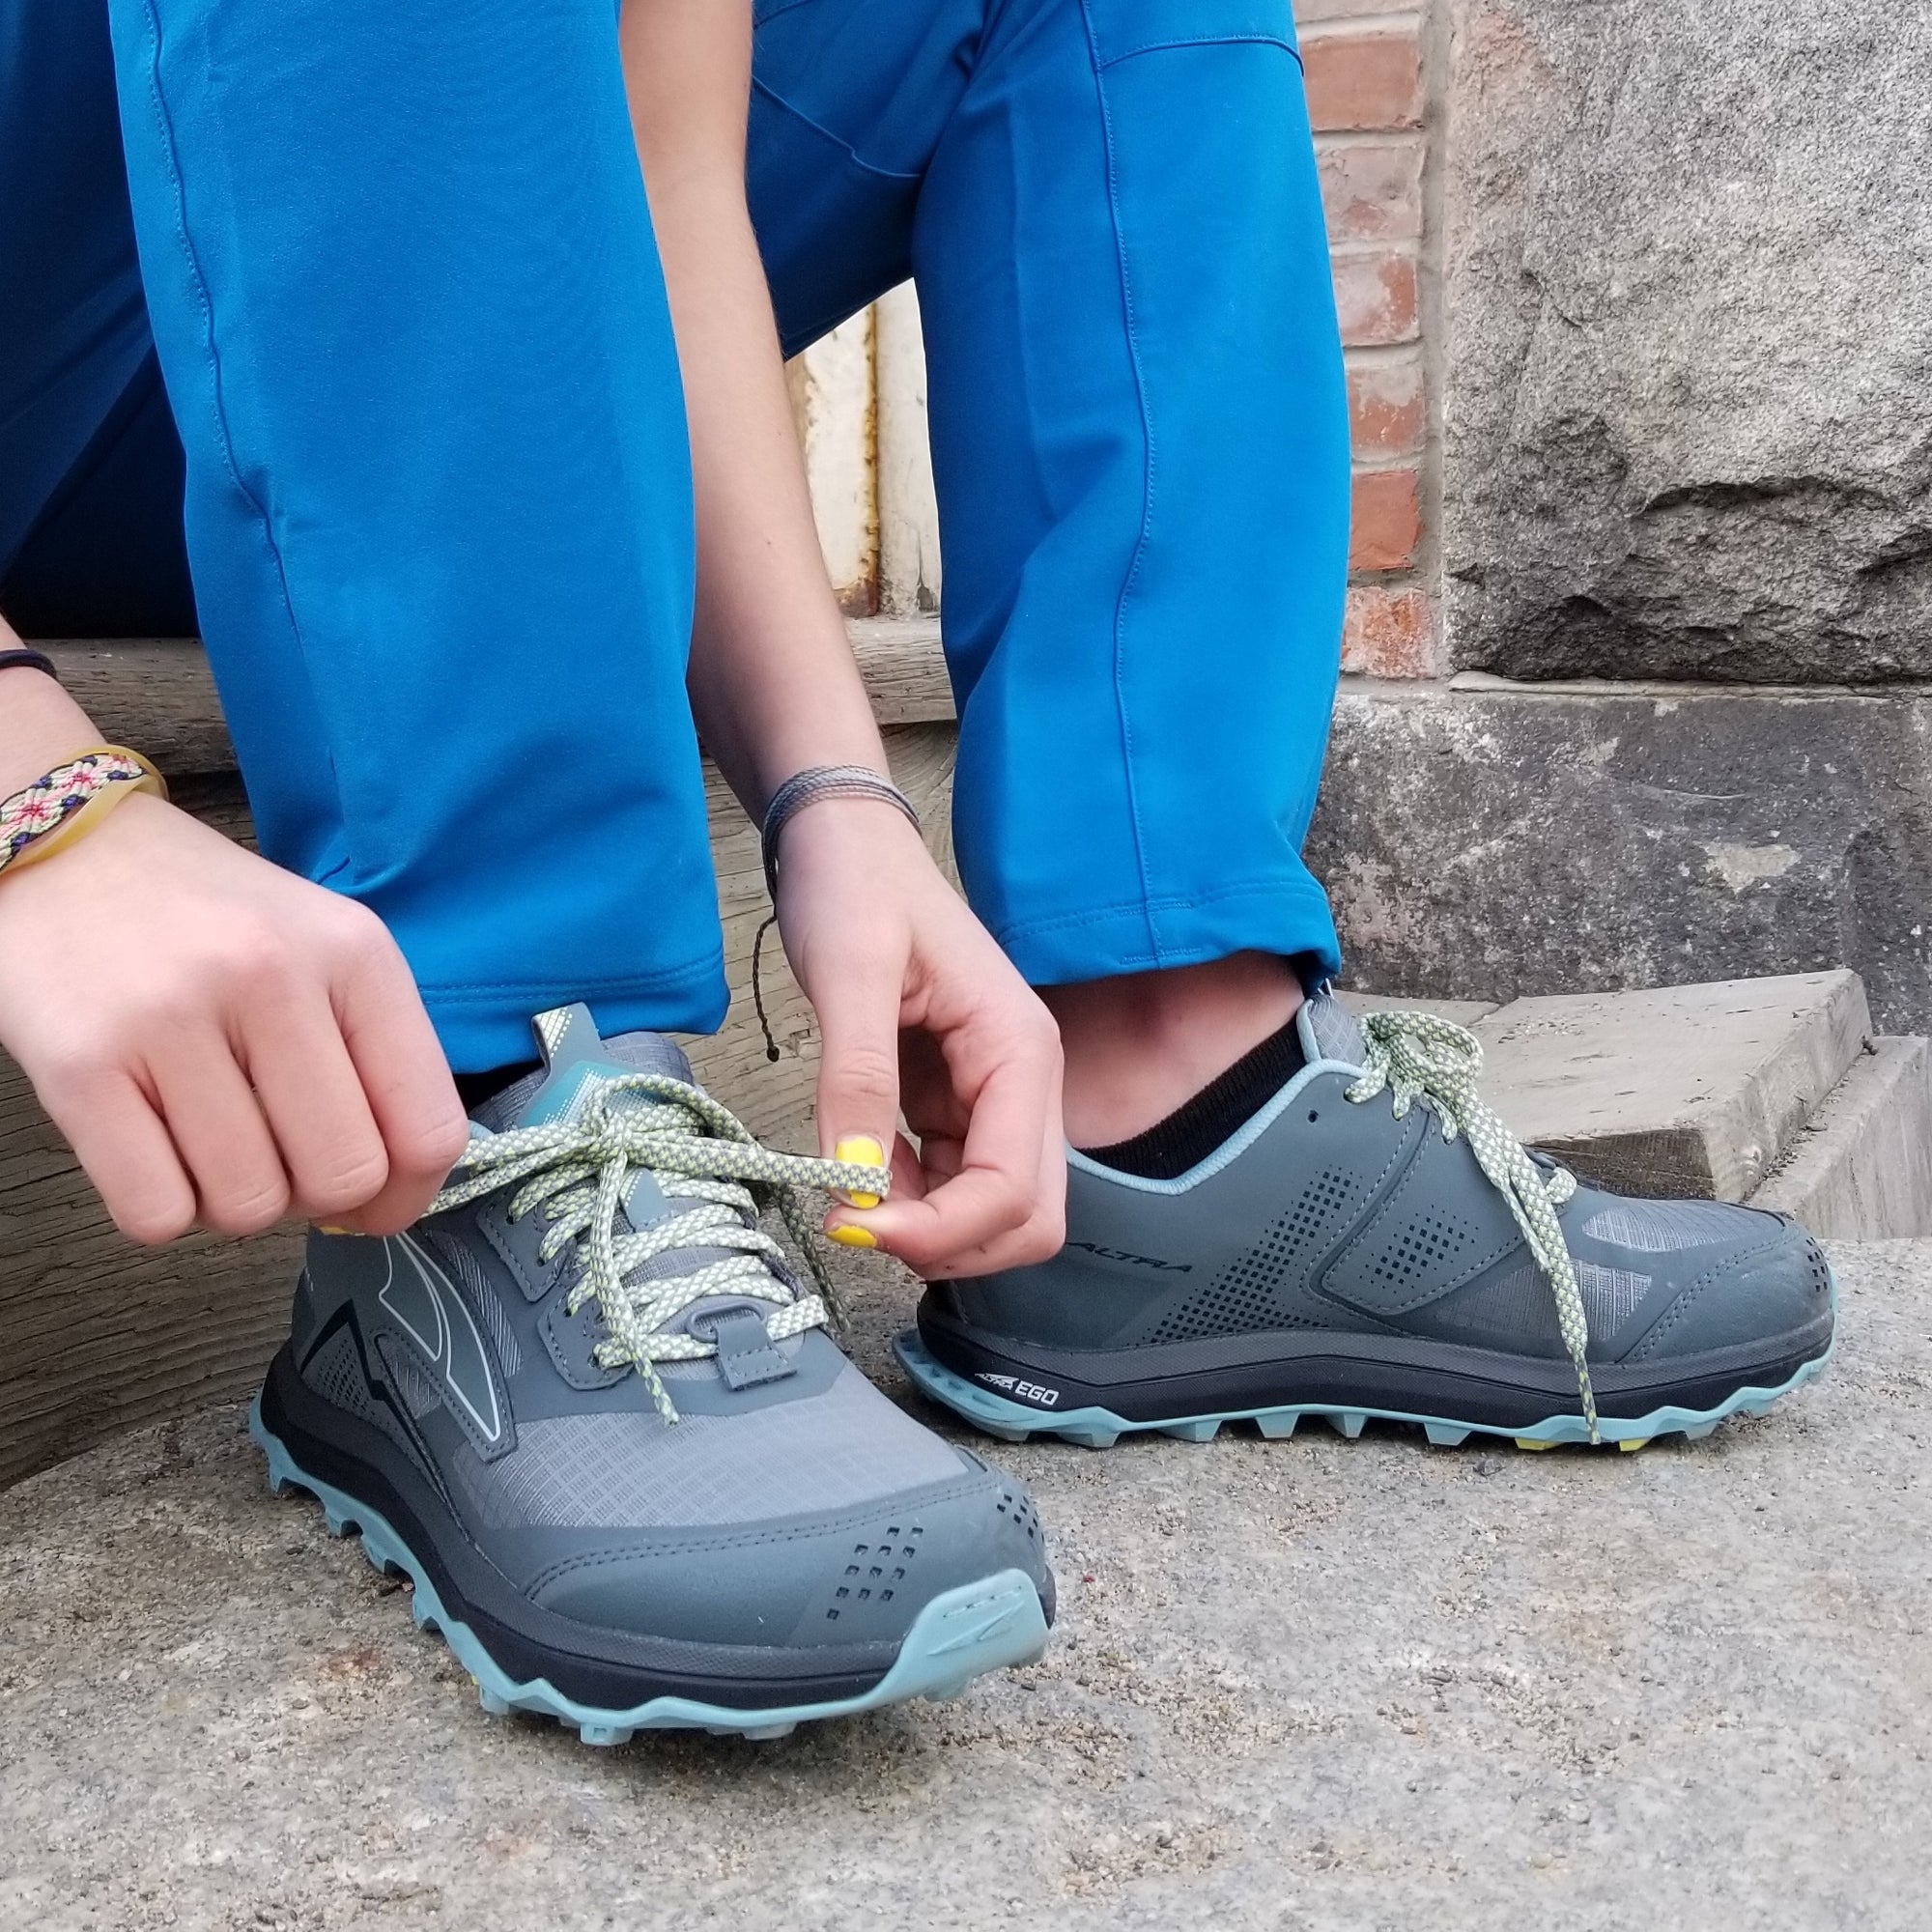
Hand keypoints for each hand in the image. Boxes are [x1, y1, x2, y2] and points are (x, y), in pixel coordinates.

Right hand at [0, 793, 469, 1243]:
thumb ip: (376, 1057)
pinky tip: (154, 1148)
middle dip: (316, 1198)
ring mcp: (171, 1019)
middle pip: (344, 1176)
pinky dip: (162, 1208)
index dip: (409, 1193)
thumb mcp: (324, 950)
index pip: (429, 1127)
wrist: (63, 846)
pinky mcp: (80, 1064)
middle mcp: (271, 978)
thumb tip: (394, 1193)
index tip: (378, 1203)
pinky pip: (156, 1213)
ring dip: (233, 1202)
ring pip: (249, 1204)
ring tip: (209, 1139)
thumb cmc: (209, 918)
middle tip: (278, 1158)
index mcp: (354, 954)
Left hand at [772, 796, 1065, 1276]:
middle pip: (1025, 1219)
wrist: (846, 843)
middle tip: (856, 1222)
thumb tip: (853, 1182)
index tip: (852, 1224)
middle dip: (948, 1244)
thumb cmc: (856, 887)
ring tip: (847, 1185)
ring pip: (991, 1214)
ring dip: (925, 1228)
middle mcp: (1025, 1084)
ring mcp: (994, 1100)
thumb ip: (857, 1077)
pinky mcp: (958, 1107)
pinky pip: (950, 1185)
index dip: (941, 1231)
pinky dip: (907, 1201)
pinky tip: (857, 1164)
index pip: (1013, 1190)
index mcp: (1021, 1050)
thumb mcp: (849, 971)